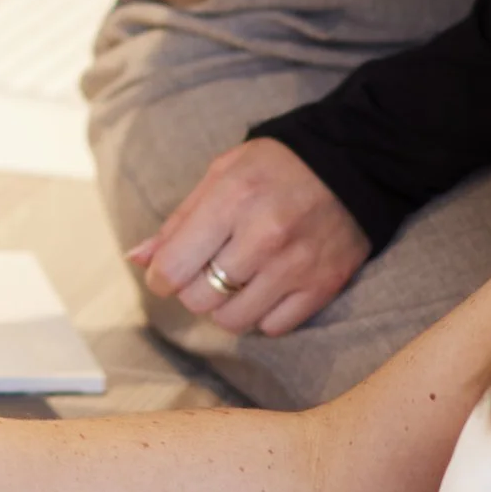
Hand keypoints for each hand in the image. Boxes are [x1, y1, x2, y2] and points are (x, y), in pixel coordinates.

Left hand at [130, 136, 367, 337]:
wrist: (353, 164)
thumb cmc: (276, 168)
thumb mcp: (222, 175)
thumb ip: (179, 221)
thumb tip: (138, 260)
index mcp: (232, 199)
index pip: (173, 269)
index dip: (161, 278)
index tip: (168, 272)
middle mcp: (264, 236)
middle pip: (199, 300)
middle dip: (193, 289)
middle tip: (208, 269)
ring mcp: (297, 265)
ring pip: (234, 321)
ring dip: (226, 306)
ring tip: (237, 279)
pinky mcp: (323, 286)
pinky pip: (273, 327)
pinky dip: (263, 314)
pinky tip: (267, 287)